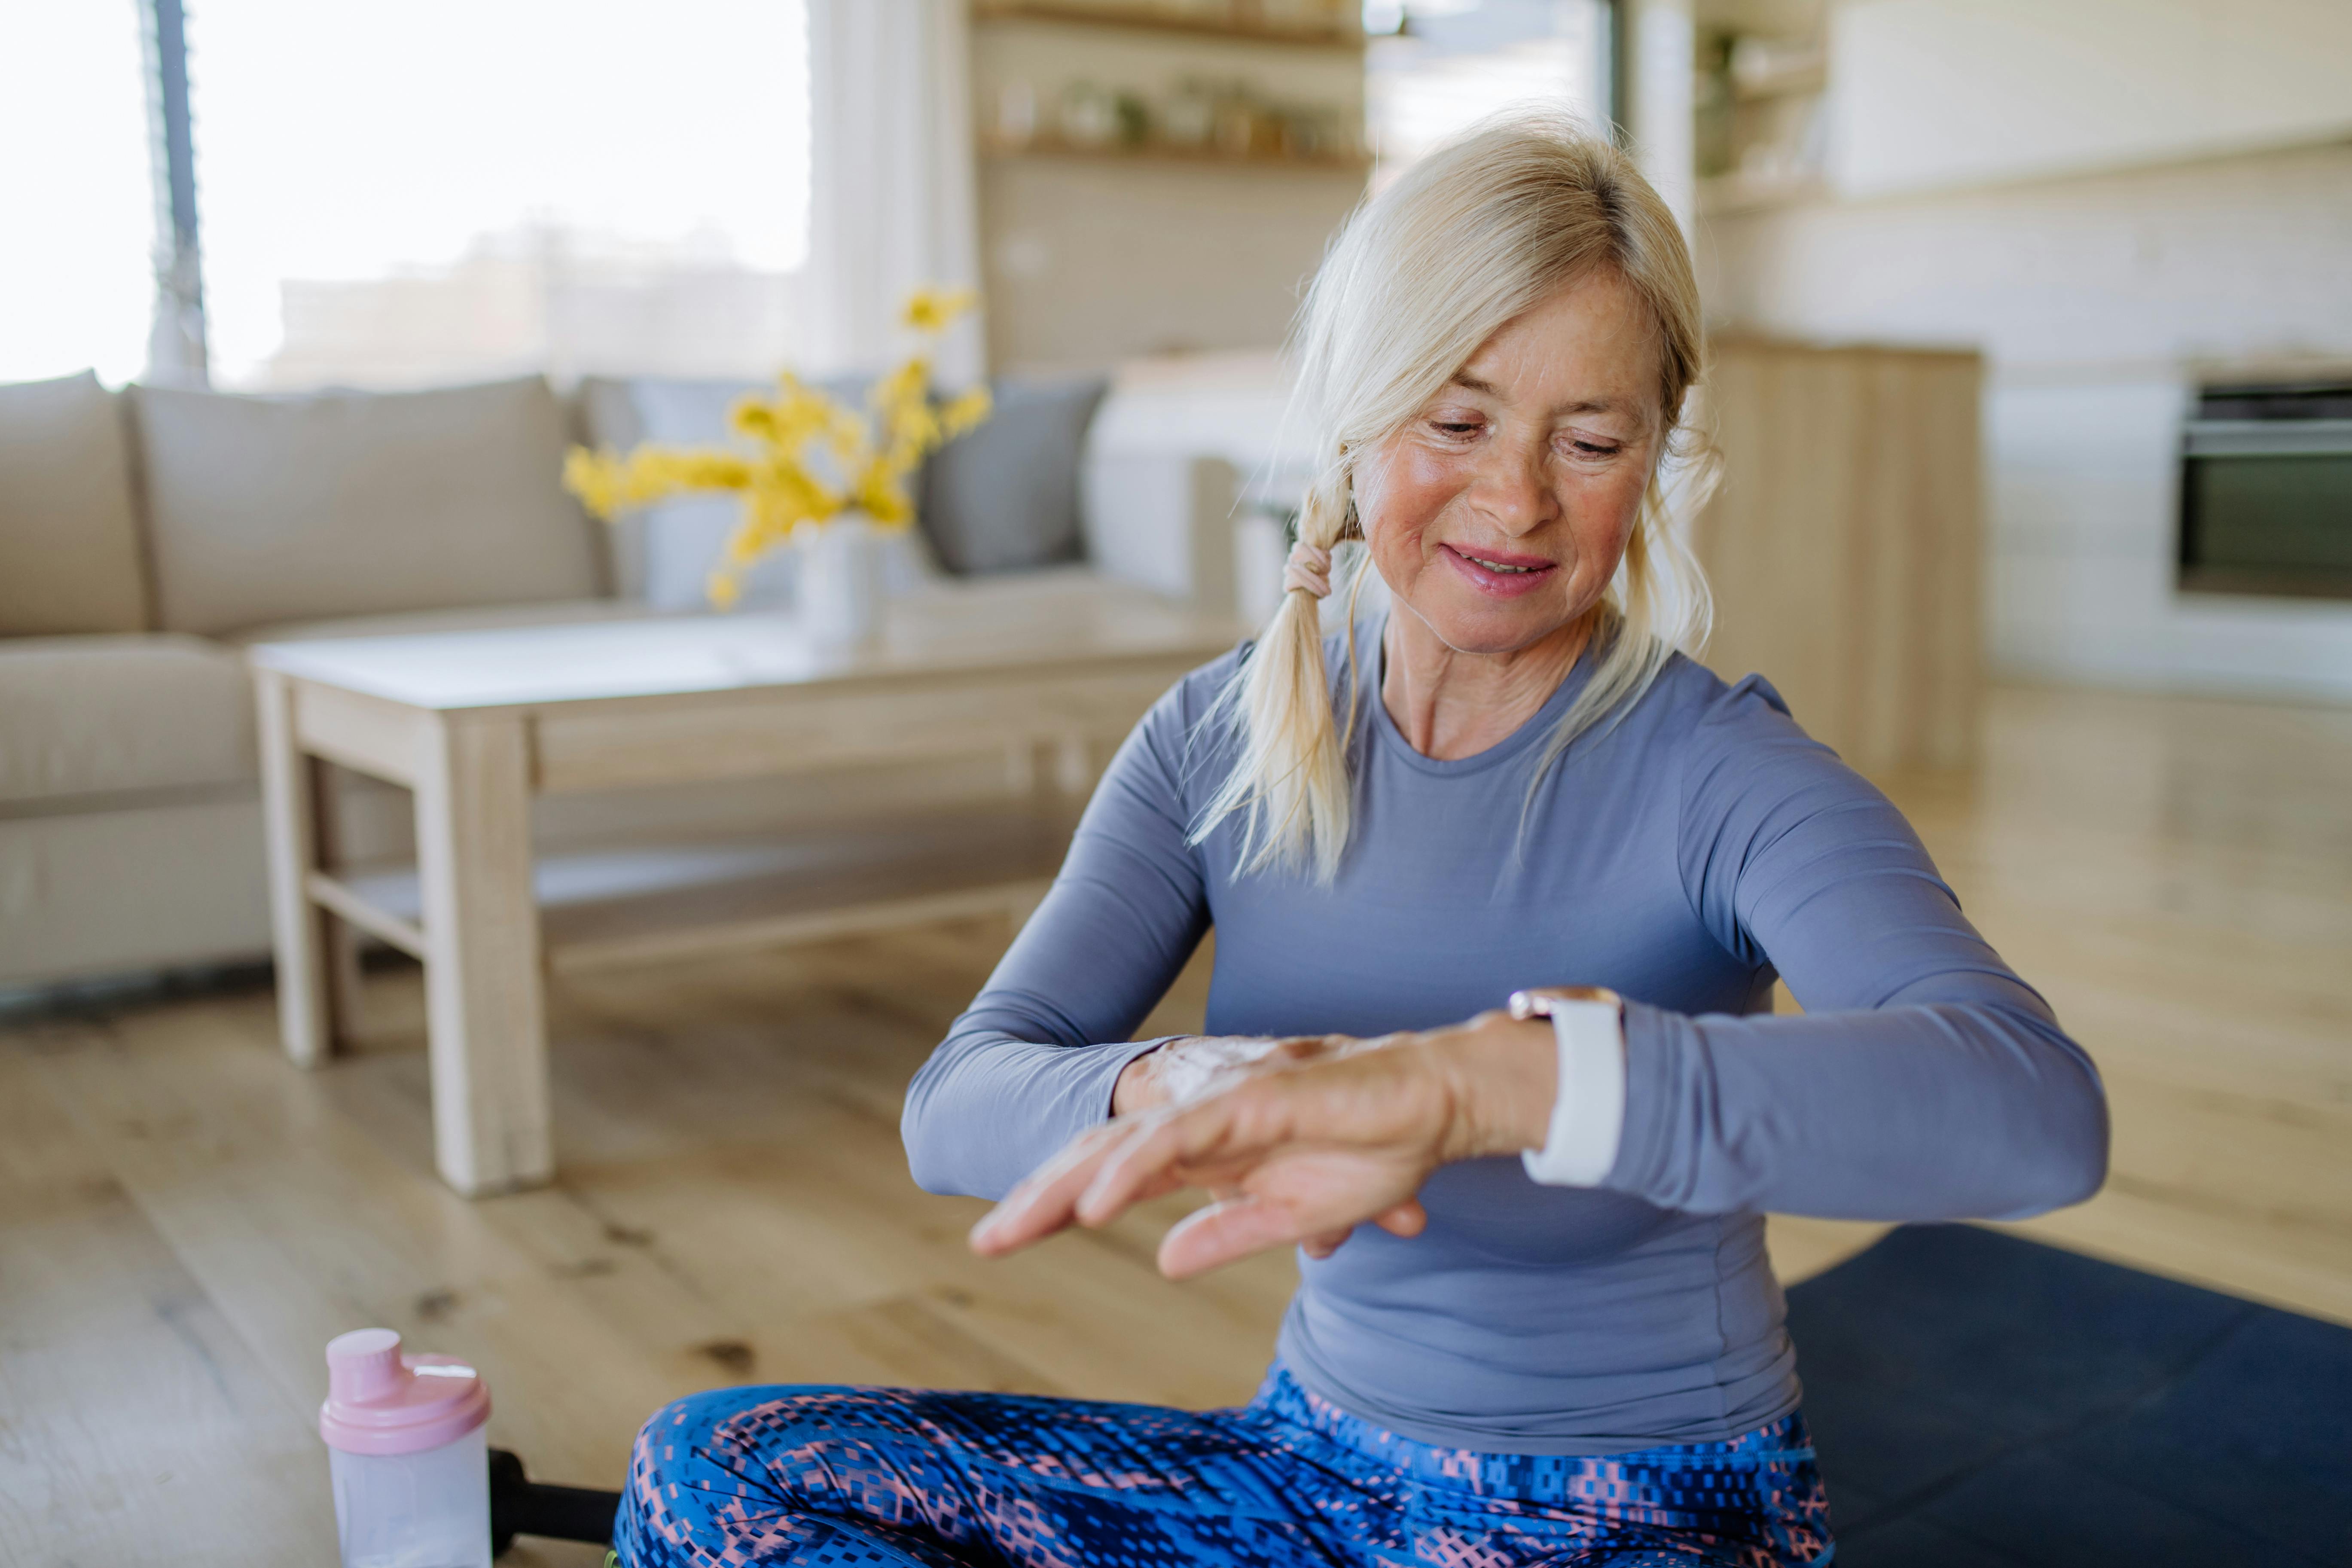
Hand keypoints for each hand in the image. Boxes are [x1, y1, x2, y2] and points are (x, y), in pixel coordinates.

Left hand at [971, 1011, 1556, 1278]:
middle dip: (1037, 1198)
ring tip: (1015, 1229)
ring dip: (1064, 1188)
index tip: (1005, 1242)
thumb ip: (1226, 1234)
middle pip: (1100, 1157)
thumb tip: (1163, 1261)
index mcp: (1205, 1149)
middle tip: (983, 1243)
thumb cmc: (1374, 1151)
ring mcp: (1223, 1104)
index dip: (1056, 1206)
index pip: (1112, 1175)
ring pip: (1125, 1146)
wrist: (1437, 1104)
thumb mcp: (1292, 1214)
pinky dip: (1132, 1171)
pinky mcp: (1253, 1098)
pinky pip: (1179, 1139)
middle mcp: (1200, 1120)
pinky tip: (1095, 1207)